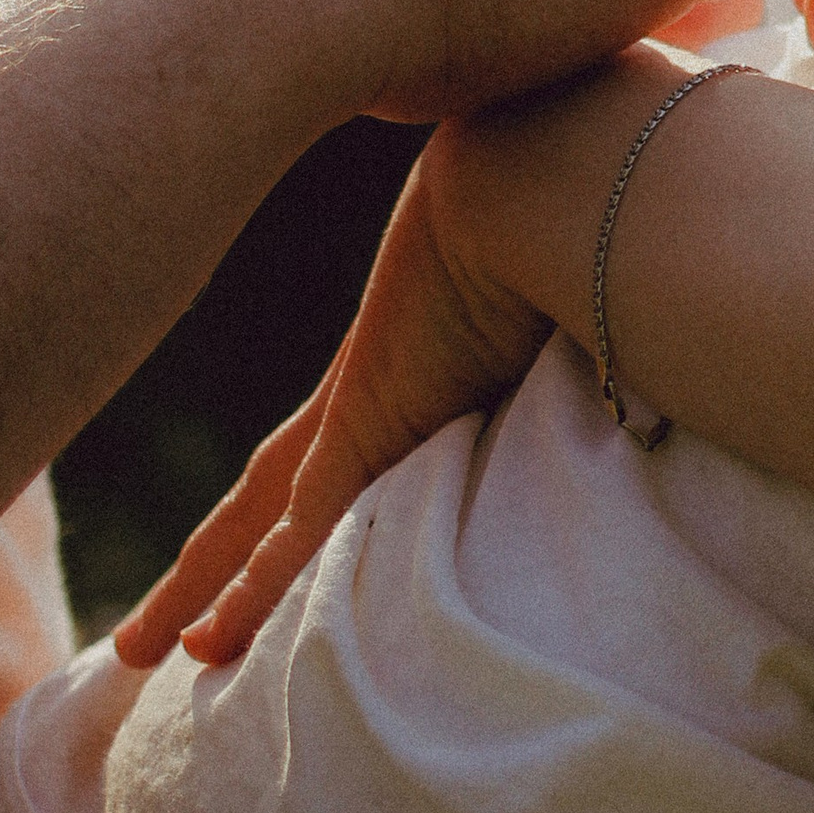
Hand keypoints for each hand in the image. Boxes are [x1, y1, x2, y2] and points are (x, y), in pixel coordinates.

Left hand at [116, 134, 548, 669]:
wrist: (535, 166)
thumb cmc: (571, 201)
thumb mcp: (577, 272)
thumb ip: (595, 300)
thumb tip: (676, 287)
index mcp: (404, 366)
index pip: (321, 450)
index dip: (281, 502)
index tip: (245, 543)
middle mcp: (366, 390)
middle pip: (265, 490)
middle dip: (207, 557)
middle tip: (147, 624)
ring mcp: (359, 406)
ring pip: (254, 521)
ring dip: (198, 584)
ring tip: (138, 646)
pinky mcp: (370, 421)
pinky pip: (295, 530)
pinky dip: (252, 588)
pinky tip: (202, 641)